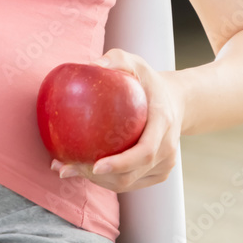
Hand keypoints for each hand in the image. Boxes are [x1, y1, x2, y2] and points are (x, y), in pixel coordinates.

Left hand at [49, 49, 184, 192]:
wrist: (176, 100)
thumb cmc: (148, 81)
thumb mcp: (135, 63)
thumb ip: (116, 59)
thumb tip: (91, 65)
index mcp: (163, 124)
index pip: (144, 152)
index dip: (121, 163)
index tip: (95, 165)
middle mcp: (167, 149)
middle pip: (132, 175)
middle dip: (98, 177)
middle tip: (67, 168)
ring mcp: (164, 164)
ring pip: (128, 183)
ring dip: (96, 182)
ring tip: (66, 169)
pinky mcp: (158, 173)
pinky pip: (130, 183)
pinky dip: (105, 181)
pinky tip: (80, 169)